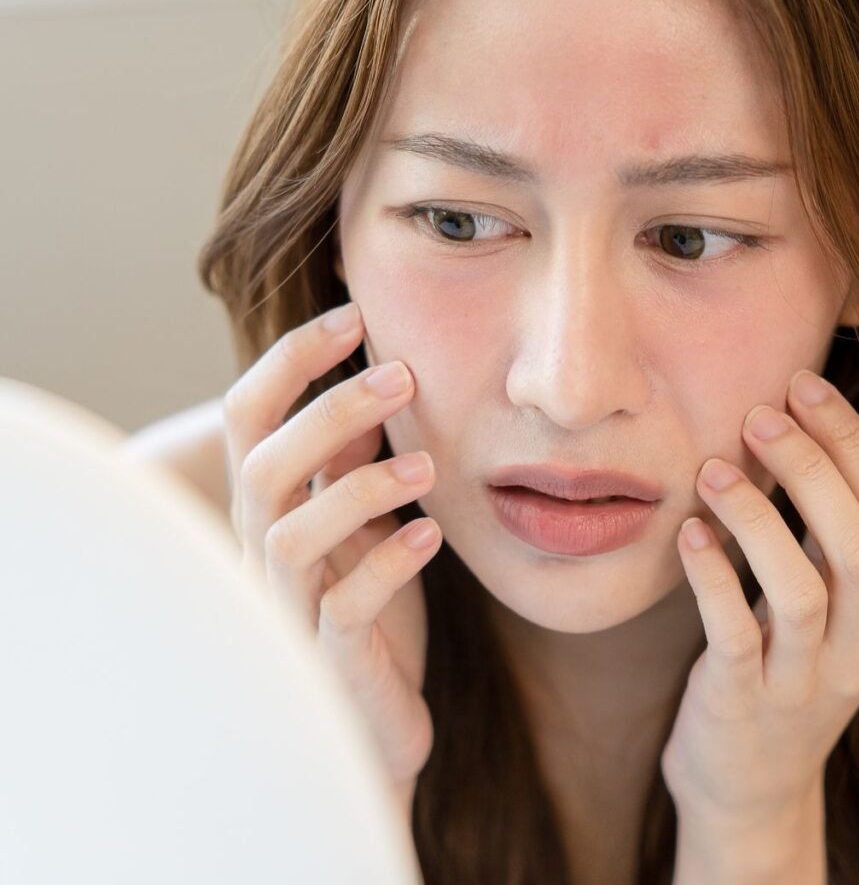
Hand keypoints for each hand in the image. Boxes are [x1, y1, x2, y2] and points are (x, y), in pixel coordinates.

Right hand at [222, 301, 441, 807]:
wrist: (374, 721)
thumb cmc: (368, 611)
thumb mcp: (363, 523)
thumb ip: (354, 464)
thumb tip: (375, 389)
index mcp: (271, 507)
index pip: (248, 416)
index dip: (291, 360)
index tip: (354, 315)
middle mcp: (264, 553)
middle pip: (263, 465)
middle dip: (329, 411)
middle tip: (403, 375)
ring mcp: (290, 610)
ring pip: (292, 535)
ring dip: (359, 488)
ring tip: (427, 466)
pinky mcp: (329, 661)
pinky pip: (344, 608)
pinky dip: (389, 564)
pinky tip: (431, 535)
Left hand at [660, 368, 858, 822]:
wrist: (749, 788)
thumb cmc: (778, 670)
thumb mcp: (822, 609)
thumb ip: (818, 537)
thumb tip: (790, 427)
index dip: (852, 441)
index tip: (803, 383)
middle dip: (814, 466)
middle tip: (760, 413)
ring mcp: (804, 683)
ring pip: (803, 591)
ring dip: (759, 519)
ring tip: (714, 470)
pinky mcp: (744, 706)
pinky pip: (734, 635)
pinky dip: (714, 578)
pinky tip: (688, 533)